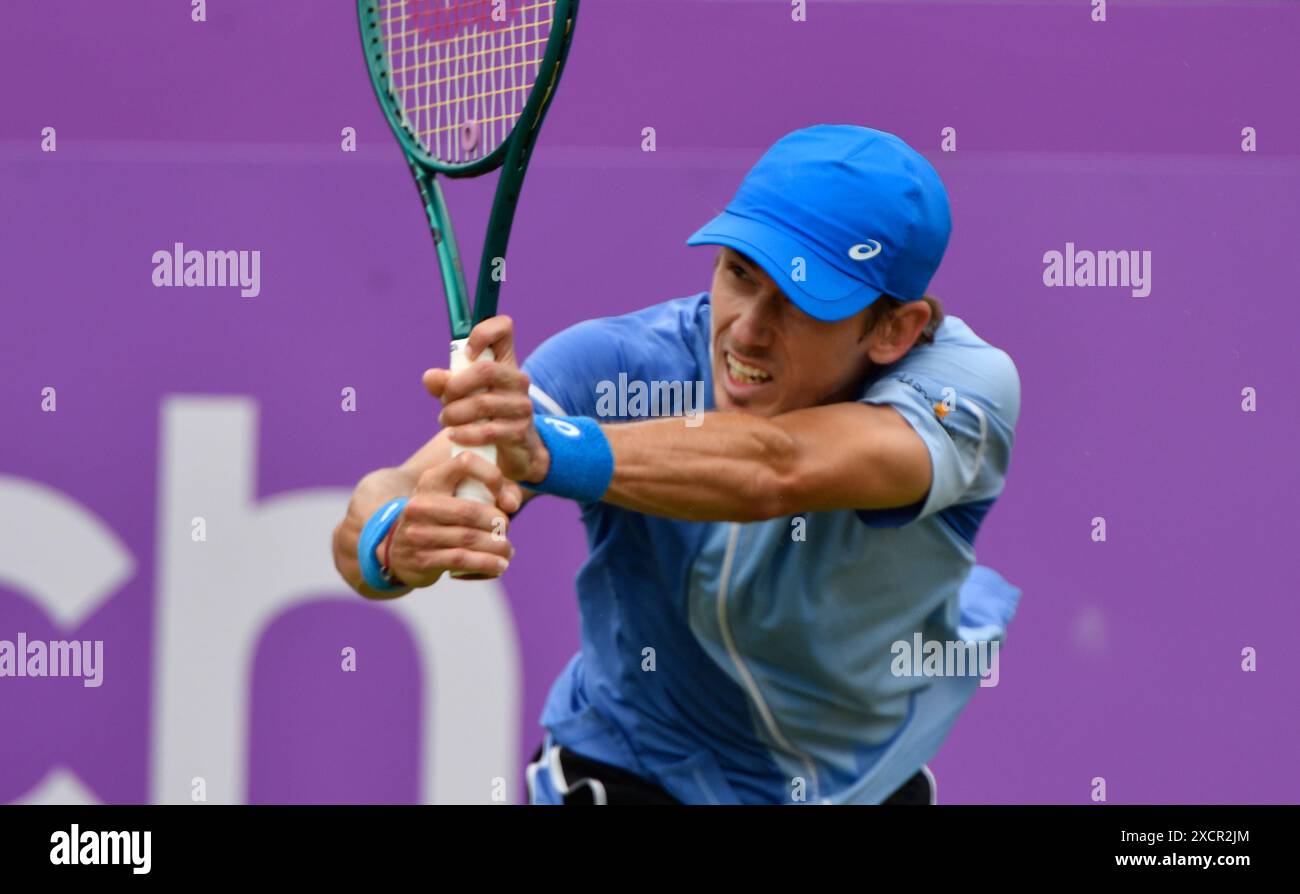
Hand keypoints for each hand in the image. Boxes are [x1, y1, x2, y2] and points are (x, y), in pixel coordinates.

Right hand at [384, 451, 520, 585]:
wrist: (399, 550)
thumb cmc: (442, 518)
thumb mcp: (456, 497)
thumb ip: (492, 492)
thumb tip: (512, 504)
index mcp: (432, 480)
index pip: (465, 463)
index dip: (491, 475)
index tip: (503, 494)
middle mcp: (421, 504)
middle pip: (470, 511)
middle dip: (497, 522)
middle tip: (505, 527)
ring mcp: (418, 533)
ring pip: (469, 538)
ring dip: (497, 546)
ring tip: (507, 549)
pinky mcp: (422, 558)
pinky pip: (462, 560)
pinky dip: (486, 563)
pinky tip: (500, 565)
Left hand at [423, 315, 549, 483]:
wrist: (513, 452)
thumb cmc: (484, 415)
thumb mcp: (462, 395)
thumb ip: (444, 384)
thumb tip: (430, 376)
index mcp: (505, 361)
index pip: (503, 328)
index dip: (483, 333)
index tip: (467, 354)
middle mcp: (518, 379)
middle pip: (486, 370)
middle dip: (456, 386)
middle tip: (444, 399)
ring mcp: (522, 405)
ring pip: (482, 403)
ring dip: (455, 413)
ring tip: (446, 420)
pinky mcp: (520, 431)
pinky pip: (487, 430)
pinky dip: (465, 434)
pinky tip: (455, 435)